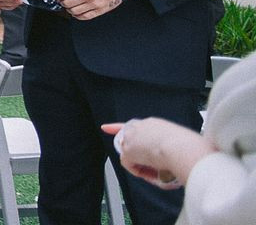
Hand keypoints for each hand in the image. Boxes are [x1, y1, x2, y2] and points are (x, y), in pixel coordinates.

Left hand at [54, 0, 124, 19]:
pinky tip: (77, 13)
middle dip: (63, 3)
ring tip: (71, 7)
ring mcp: (92, 4)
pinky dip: (77, 16)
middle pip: (67, 4)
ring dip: (70, 10)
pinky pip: (83, 17)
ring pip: (73, 12)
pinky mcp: (98, 11)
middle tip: (64, 2)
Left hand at [102, 119, 216, 188]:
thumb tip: (177, 159)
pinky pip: (129, 165)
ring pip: (131, 154)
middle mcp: (141, 127)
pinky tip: (153, 173)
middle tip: (148, 164)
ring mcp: (133, 138)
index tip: (105, 128)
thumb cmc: (192, 148)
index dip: (118, 128)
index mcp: (155, 124)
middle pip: (127, 139)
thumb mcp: (183, 142)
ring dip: (143, 165)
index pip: (134, 125)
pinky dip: (140, 172)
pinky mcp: (129, 150)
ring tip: (161, 171)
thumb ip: (174, 147)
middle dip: (132, 152)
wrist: (185, 149)